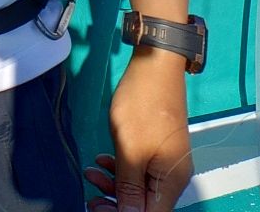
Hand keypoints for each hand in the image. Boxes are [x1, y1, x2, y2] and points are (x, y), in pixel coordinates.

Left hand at [84, 51, 192, 210]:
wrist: (155, 66)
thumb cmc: (143, 104)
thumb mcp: (130, 148)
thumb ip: (128, 187)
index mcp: (170, 182)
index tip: (98, 207)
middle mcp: (172, 177)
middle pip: (144, 205)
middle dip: (116, 203)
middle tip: (91, 195)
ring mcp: (166, 162)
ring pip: (139, 188)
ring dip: (114, 185)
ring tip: (91, 172)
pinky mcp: (157, 148)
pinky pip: (139, 170)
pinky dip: (121, 169)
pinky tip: (103, 160)